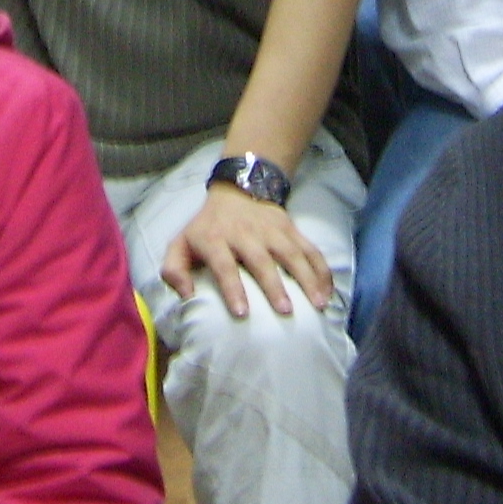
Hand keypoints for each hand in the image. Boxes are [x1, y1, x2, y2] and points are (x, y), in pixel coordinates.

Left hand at [163, 182, 334, 319]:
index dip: (233, 288)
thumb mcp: (180, 244)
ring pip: (292, 253)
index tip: (242, 313)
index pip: (224, 264)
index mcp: (215, 239)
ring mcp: (272, 230)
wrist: (237, 190)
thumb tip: (186, 296)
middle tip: (286, 312)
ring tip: (317, 304)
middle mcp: (245, 233)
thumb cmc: (206, 228)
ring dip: (306, 278)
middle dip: (274, 286)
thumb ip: (174, 270)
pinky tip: (328, 293)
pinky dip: (322, 271)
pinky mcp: (291, 229)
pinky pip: (310, 249)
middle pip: (262, 260)